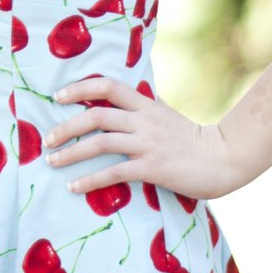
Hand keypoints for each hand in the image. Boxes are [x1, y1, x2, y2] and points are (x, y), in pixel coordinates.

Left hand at [43, 76, 249, 200]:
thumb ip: (144, 108)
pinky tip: (74, 186)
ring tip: (52, 161)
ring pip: (100, 142)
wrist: (224, 158)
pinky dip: (90, 179)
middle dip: (66, 126)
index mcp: (146, 105)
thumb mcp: (166, 116)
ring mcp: (148, 144)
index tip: (58, 96)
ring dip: (71, 153)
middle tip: (46, 139)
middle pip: (96, 115)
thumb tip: (122, 102)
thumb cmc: (192, 140)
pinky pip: (114, 172)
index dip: (80, 88)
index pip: (108, 86)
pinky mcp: (153, 168)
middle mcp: (144, 121)